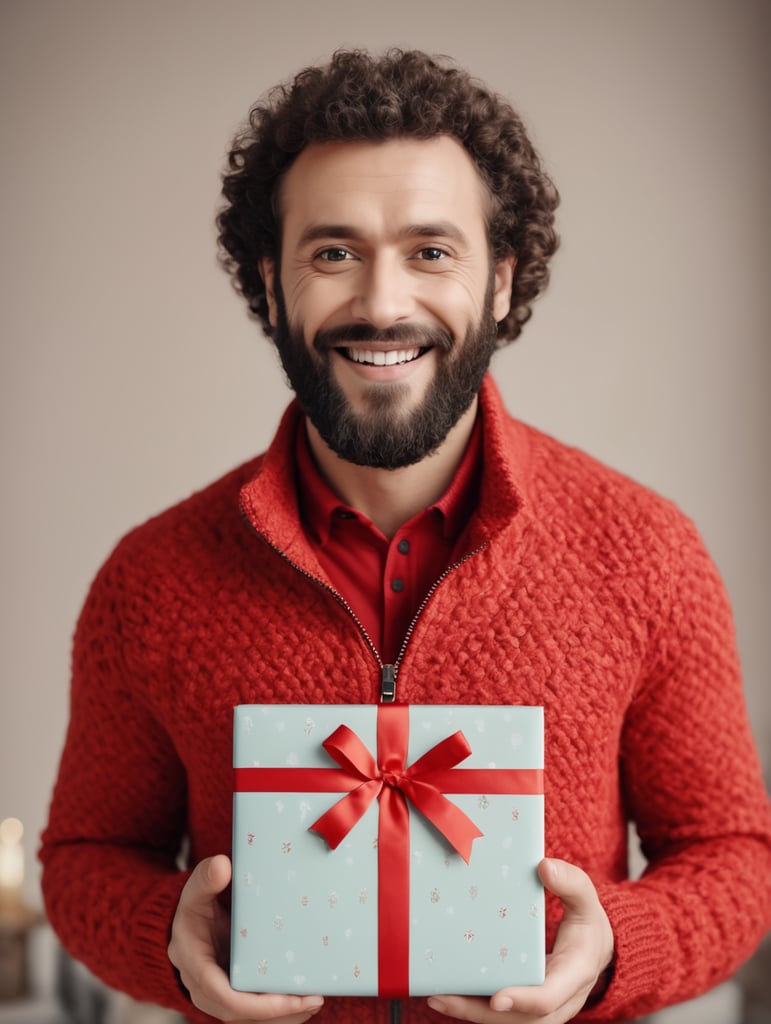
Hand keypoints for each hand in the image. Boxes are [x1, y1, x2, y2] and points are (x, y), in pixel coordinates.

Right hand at [168, 854, 323, 1022]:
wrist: (187, 924)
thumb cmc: (193, 908)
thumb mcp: (195, 892)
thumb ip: (206, 879)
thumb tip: (222, 865)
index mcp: (195, 967)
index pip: (225, 997)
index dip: (256, 1005)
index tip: (286, 999)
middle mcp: (204, 990)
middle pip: (243, 1015)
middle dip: (279, 1012)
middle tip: (314, 1000)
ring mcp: (219, 997)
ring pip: (252, 1018)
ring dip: (285, 1016)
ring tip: (315, 1001)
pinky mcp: (233, 996)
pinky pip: (256, 1012)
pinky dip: (280, 1011)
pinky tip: (304, 1002)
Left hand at [426, 858, 613, 1022]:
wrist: (594, 950)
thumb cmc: (587, 924)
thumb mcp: (587, 900)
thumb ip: (571, 883)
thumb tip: (545, 867)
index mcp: (574, 974)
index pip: (549, 996)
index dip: (523, 998)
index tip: (497, 997)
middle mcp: (558, 1000)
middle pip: (518, 1017)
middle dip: (479, 1011)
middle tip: (443, 997)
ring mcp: (540, 1007)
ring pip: (505, 1020)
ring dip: (468, 1011)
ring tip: (435, 996)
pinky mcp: (524, 1004)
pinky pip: (498, 1012)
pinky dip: (472, 1005)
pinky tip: (443, 992)